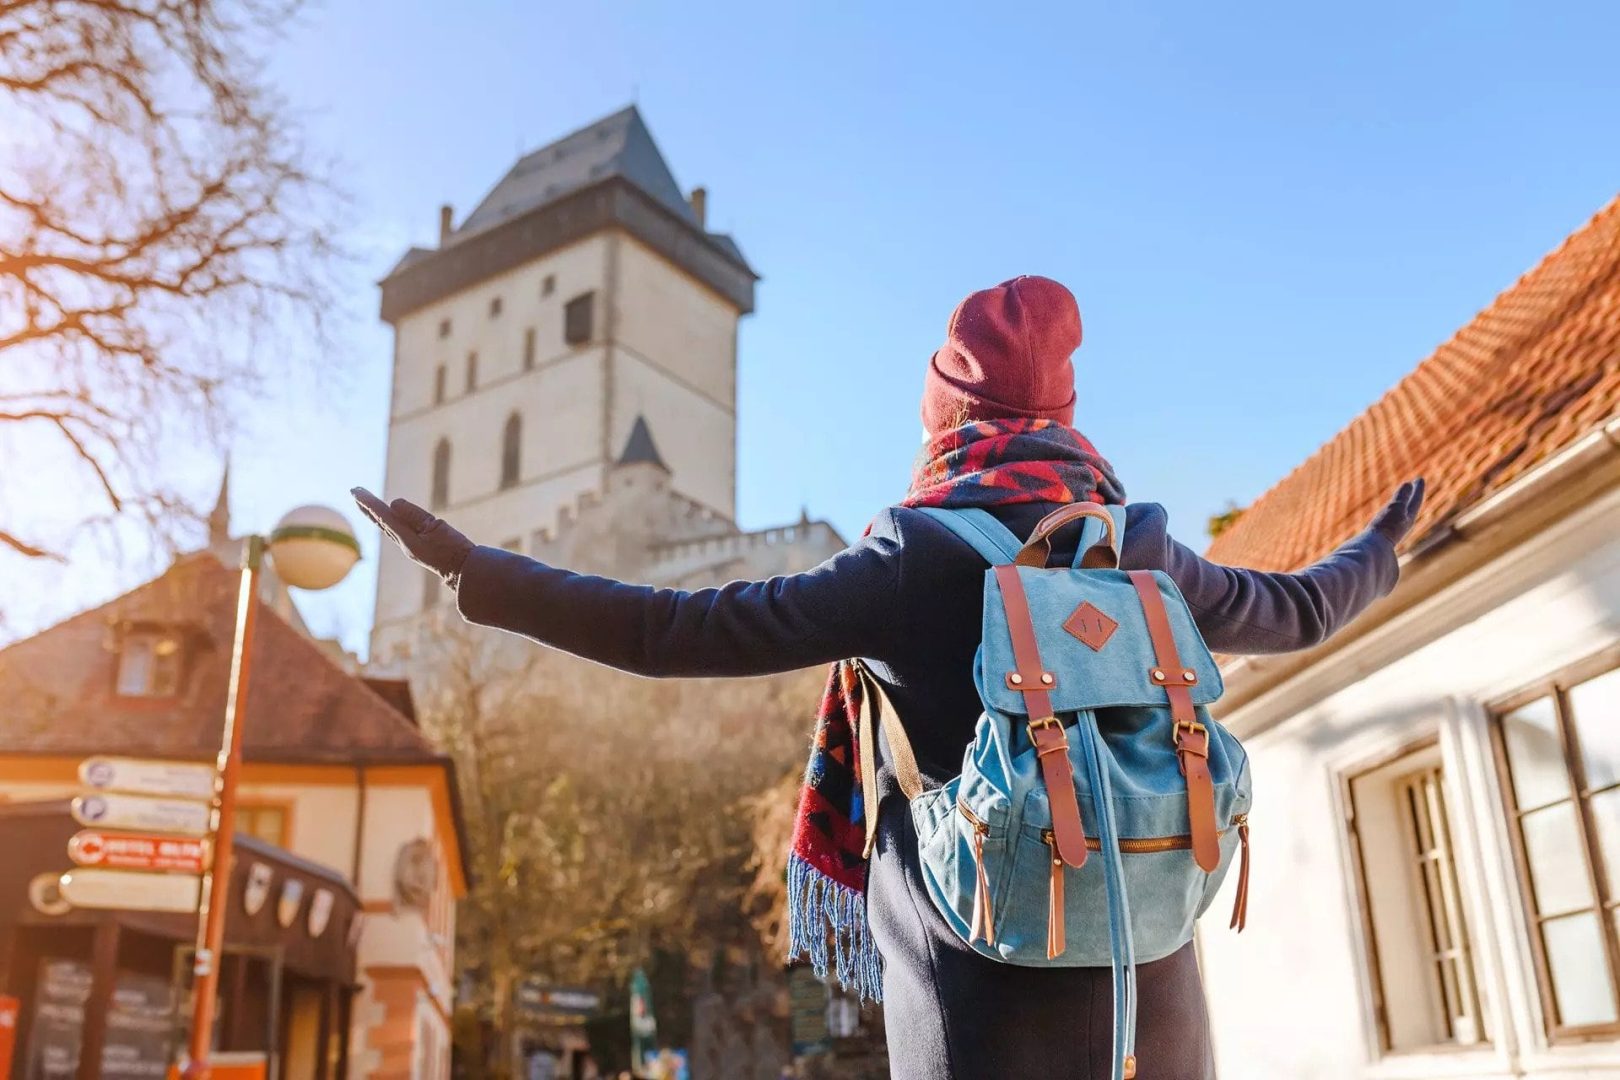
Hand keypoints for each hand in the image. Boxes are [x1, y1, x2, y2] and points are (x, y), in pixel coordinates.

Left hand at [351, 487, 473, 588]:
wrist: (464, 572)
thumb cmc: (453, 549)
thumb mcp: (436, 528)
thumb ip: (415, 515)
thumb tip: (393, 503)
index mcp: (406, 538)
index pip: (384, 515)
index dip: (369, 502)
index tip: (355, 490)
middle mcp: (403, 543)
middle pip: (380, 521)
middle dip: (366, 507)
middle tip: (354, 491)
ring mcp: (409, 547)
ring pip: (386, 527)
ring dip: (374, 514)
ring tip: (364, 504)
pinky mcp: (416, 548)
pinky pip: (395, 532)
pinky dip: (386, 522)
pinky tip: (386, 520)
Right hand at [1370, 478, 1424, 546]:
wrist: (1373, 549)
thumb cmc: (1385, 528)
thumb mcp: (1395, 508)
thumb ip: (1402, 496)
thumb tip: (1409, 483)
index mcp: (1409, 518)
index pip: (1415, 500)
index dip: (1418, 489)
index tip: (1420, 478)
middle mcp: (1403, 525)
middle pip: (1410, 507)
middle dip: (1411, 497)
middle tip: (1412, 486)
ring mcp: (1392, 530)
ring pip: (1399, 515)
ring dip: (1400, 506)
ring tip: (1400, 501)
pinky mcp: (1381, 535)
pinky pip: (1388, 522)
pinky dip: (1389, 514)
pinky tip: (1386, 517)